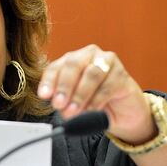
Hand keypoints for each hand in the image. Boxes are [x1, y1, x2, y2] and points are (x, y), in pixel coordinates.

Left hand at [38, 44, 155, 143]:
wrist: (121, 111)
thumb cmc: (93, 102)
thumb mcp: (73, 102)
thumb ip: (64, 102)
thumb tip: (59, 106)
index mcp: (71, 59)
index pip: (56, 67)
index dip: (49, 81)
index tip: (44, 96)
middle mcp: (89, 55)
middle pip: (73, 65)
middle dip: (64, 86)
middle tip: (59, 104)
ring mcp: (107, 62)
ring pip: (91, 74)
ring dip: (80, 95)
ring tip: (73, 111)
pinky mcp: (122, 74)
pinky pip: (107, 86)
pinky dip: (96, 100)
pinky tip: (91, 110)